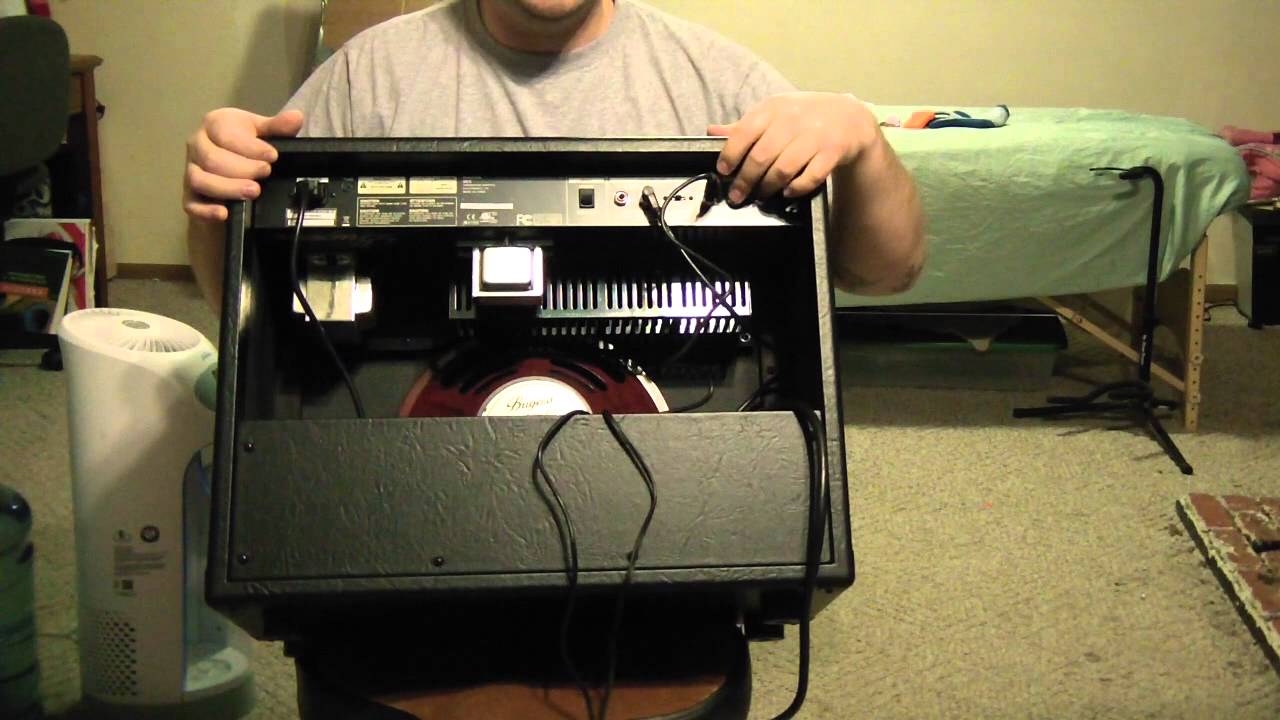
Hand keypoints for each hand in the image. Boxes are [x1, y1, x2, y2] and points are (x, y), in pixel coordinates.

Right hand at [183, 108, 303, 221]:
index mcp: (213, 124)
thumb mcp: (262, 131)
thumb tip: (296, 117)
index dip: (250, 147)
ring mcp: (191, 170)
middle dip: (242, 168)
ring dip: (228, 188)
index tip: (272, 156)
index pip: (225, 134)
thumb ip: (278, 126)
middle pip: (212, 159)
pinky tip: (224, 214)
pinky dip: (206, 210)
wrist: (230, 160)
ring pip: (200, 180)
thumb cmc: (245, 141)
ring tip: (254, 191)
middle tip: (266, 173)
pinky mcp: (190, 195)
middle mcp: (196, 145)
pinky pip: (191, 204)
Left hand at [708, 92, 878, 205]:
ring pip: (783, 169)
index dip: (730, 155)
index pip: (744, 132)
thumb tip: (711, 131)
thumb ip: (744, 126)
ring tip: (761, 195)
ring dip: (768, 187)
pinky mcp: (833, 151)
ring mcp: (814, 135)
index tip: (723, 171)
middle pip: (761, 156)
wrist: (850, 117)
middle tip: (737, 195)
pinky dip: (796, 188)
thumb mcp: (774, 114)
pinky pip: (810, 176)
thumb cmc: (804, 117)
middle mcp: (793, 119)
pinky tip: (788, 192)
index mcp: (773, 108)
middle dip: (745, 180)